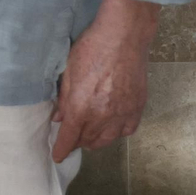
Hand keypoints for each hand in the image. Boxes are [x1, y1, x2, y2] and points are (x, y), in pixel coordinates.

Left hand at [50, 0, 160, 161]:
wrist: (123, 38)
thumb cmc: (91, 49)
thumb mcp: (68, 72)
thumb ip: (64, 99)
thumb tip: (59, 118)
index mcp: (82, 107)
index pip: (69, 138)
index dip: (61, 149)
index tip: (57, 156)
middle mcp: (103, 116)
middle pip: (88, 141)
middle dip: (77, 142)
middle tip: (71, 138)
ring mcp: (123, 113)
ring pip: (108, 139)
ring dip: (96, 140)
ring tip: (89, 135)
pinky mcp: (138, 107)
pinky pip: (127, 130)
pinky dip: (117, 132)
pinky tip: (111, 126)